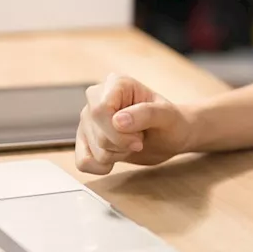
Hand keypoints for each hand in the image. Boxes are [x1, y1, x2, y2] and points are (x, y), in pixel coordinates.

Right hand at [75, 74, 194, 175]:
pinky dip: (100, 167)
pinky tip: (116, 157)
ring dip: (116, 155)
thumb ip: (146, 114)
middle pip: (98, 134)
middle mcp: (96, 99)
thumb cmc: (170, 123)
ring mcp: (88, 120)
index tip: (139, 139)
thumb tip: (118, 121)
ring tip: (130, 142)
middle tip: (138, 139)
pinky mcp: (84, 139)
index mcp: (115, 84)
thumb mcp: (167, 116)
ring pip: (93, 151)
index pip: (100, 110)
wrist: (168, 138)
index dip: (119, 132)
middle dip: (122, 145)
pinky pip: (82, 162)